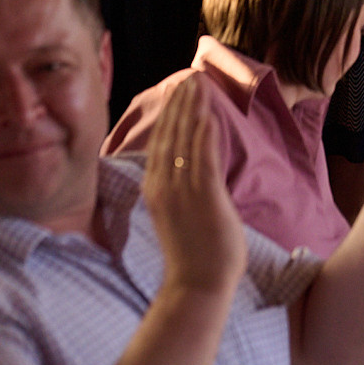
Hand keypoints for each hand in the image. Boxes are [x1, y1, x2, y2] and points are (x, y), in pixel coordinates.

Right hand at [145, 71, 246, 296]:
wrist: (197, 286)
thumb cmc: (192, 258)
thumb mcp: (176, 219)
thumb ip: (178, 195)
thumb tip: (189, 180)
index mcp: (155, 191)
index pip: (160, 144)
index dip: (168, 117)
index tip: (175, 94)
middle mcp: (164, 186)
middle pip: (169, 135)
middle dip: (179, 104)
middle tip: (188, 78)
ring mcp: (182, 190)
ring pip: (184, 139)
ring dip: (192, 108)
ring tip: (198, 84)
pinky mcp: (203, 195)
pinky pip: (203, 156)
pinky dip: (204, 132)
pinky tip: (207, 113)